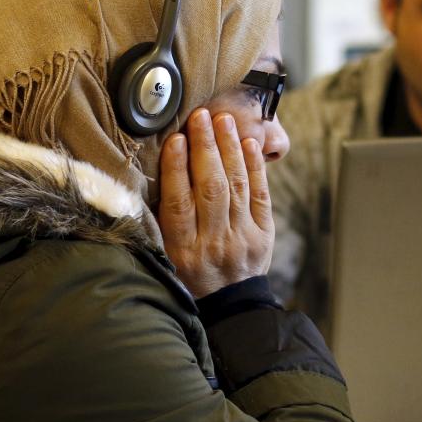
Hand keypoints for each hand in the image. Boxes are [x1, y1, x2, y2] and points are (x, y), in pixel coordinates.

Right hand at [158, 108, 274, 298]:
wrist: (229, 305)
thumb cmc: (190, 275)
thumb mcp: (167, 256)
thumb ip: (163, 221)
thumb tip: (157, 173)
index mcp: (183, 249)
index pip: (179, 203)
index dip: (177, 168)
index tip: (175, 139)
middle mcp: (214, 242)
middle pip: (210, 188)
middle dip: (206, 148)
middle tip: (201, 116)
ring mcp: (242, 237)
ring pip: (236, 187)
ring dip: (229, 149)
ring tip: (223, 120)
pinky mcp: (264, 233)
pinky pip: (260, 195)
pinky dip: (255, 167)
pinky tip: (247, 144)